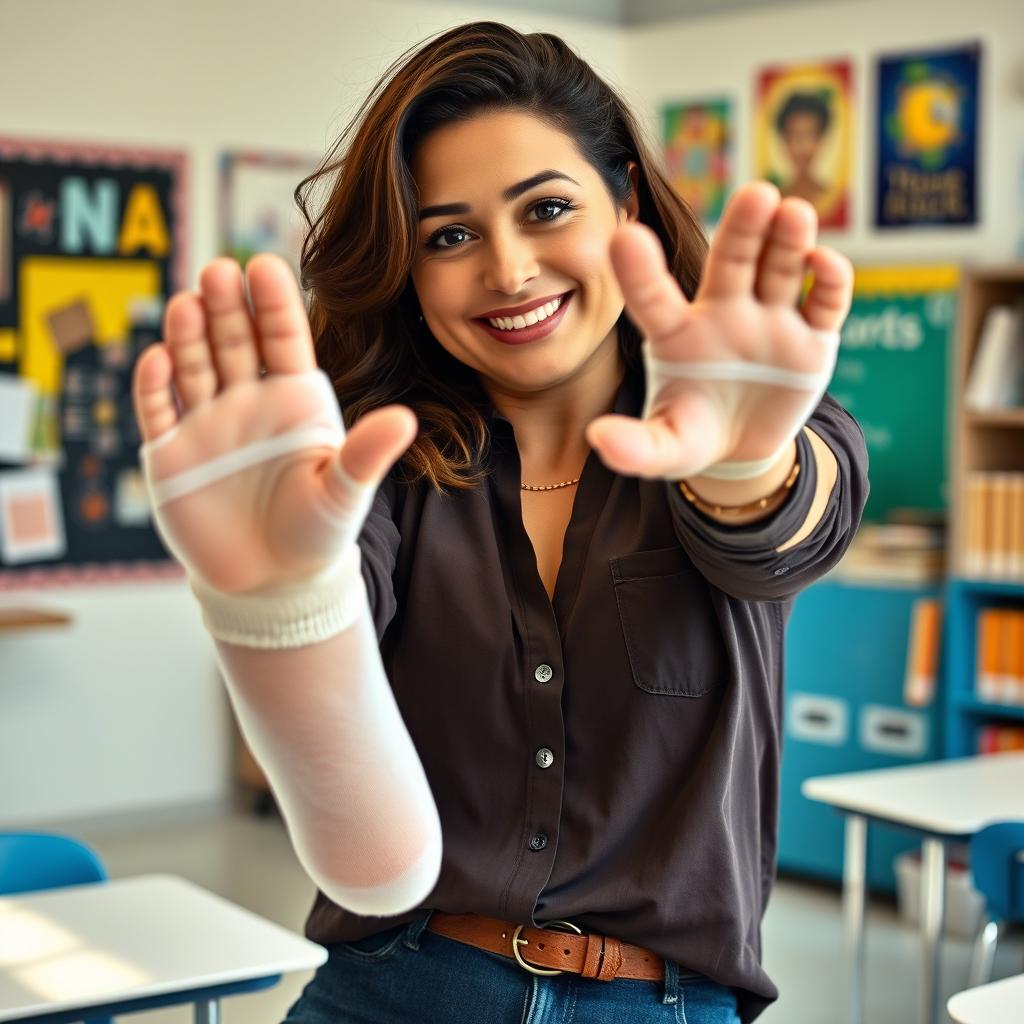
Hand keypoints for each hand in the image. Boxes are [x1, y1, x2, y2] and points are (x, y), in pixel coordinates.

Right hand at [131, 254, 416, 592]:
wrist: (272, 582)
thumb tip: (406, 419)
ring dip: (188, 335)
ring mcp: (208, 424)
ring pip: (193, 365)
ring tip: (188, 304)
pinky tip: (159, 360)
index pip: (283, 339)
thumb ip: (368, 453)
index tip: (264, 266)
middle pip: (234, 342)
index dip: (274, 304)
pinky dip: (156, 385)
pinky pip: (159, 410)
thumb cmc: (317, 533)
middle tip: (219, 272)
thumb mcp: (345, 491)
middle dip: (226, 307)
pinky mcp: (172, 454)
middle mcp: (249, 402)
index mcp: (295, 401)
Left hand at [585, 181, 851, 480]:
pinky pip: (824, 301)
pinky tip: (822, 264)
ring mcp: (769, 320)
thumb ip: (635, 447)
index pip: (653, 297)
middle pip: (732, 260)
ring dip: (787, 240)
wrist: (742, 448)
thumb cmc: (693, 433)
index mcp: (676, 334)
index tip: (625, 237)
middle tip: (757, 195)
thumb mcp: (664, 447)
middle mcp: (723, 313)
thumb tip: (599, 440)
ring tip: (791, 213)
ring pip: (779, 268)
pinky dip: (829, 280)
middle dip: (744, 227)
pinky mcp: (812, 338)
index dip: (639, 271)